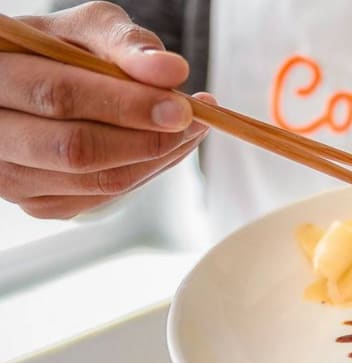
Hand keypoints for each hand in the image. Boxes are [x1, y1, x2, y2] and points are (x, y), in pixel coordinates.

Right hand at [0, 1, 211, 218]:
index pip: (59, 96)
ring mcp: (12, 178)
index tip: (181, 105)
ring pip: (98, 180)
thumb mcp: (88, 30)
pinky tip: (168, 146)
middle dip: (148, 138)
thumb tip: (172, 72)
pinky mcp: (41, 204)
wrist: (33, 86)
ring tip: (191, 128)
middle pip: (77, 149)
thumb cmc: (60, 52)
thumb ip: (126, 44)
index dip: (125, 104)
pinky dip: (148, 172)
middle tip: (194, 121)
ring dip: (158, 158)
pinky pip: (106, 196)